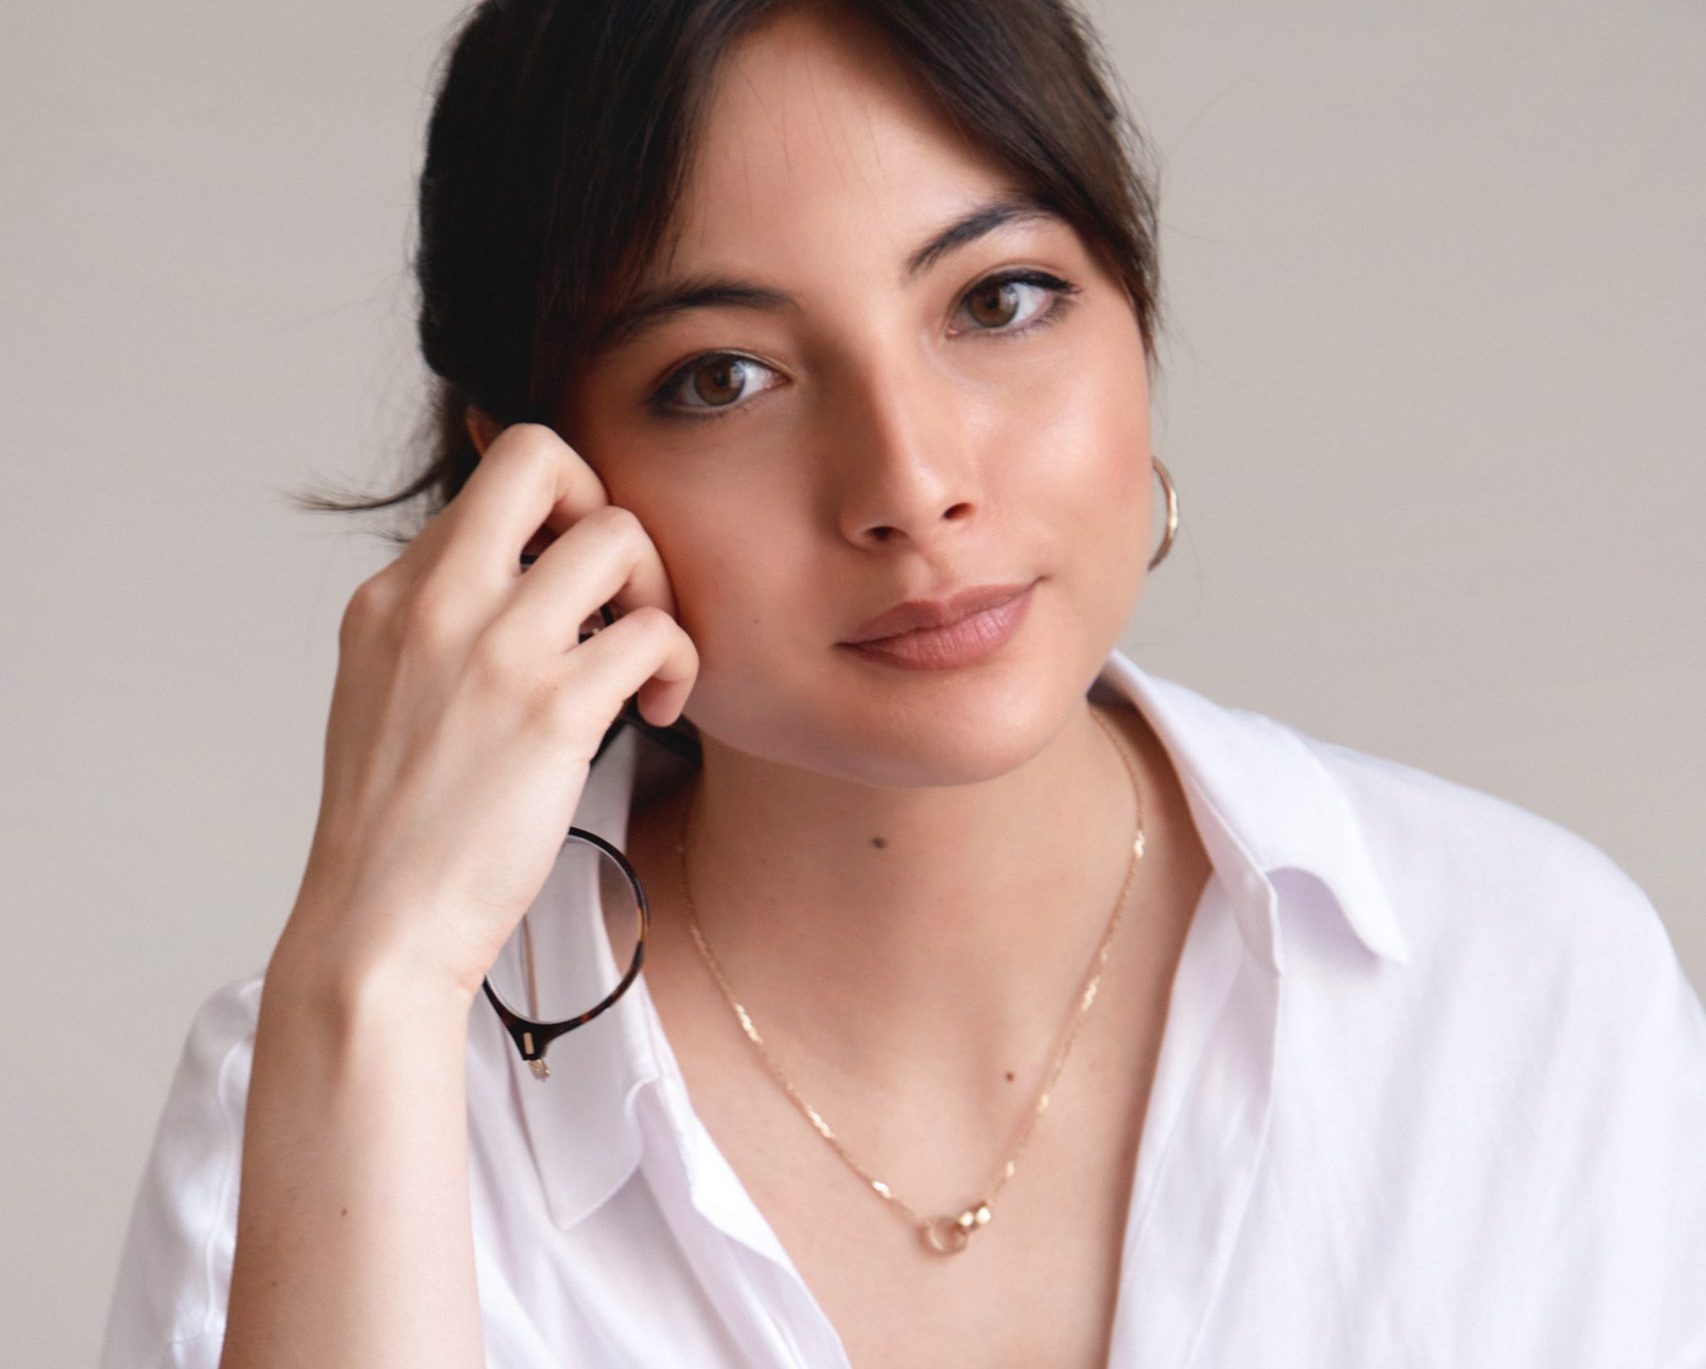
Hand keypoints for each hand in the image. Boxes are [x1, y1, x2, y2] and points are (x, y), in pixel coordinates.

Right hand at [283, 422, 699, 1001]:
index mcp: (391, 595)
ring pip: (620, 535)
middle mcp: (437, 601)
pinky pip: (656, 633)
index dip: (556, 509)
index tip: (573, 580)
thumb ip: (440, 621)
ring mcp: (495, 650)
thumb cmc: (399, 828)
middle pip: (543, 455)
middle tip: (615, 587)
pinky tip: (660, 712)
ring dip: (658, 592)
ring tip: (646, 662)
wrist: (378, 929)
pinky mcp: (552, 711)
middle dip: (603, 501)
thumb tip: (515, 569)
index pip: (491, 476)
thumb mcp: (387, 692)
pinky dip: (680, 666)